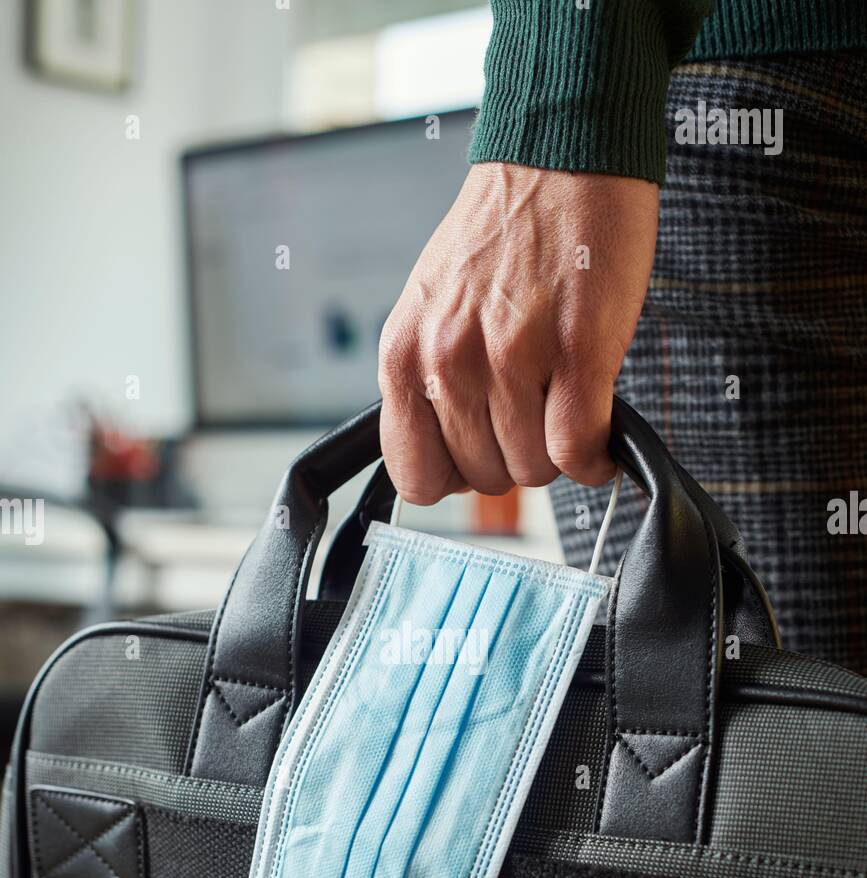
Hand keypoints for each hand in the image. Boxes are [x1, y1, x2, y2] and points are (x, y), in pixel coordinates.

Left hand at [378, 163, 657, 503]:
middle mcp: (447, 361)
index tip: (480, 453)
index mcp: (404, 354)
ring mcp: (510, 359)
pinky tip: (600, 432)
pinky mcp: (576, 352)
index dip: (455, 475)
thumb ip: (431, 380)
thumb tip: (453, 456)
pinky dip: (595, 457)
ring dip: (559, 450)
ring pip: (535, 469)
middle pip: (485, 478)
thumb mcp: (432, 309)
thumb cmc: (504, 234)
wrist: (560, 156)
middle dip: (516, 456)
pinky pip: (578, 450)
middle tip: (535, 412)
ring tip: (566, 400)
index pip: (416, 475)